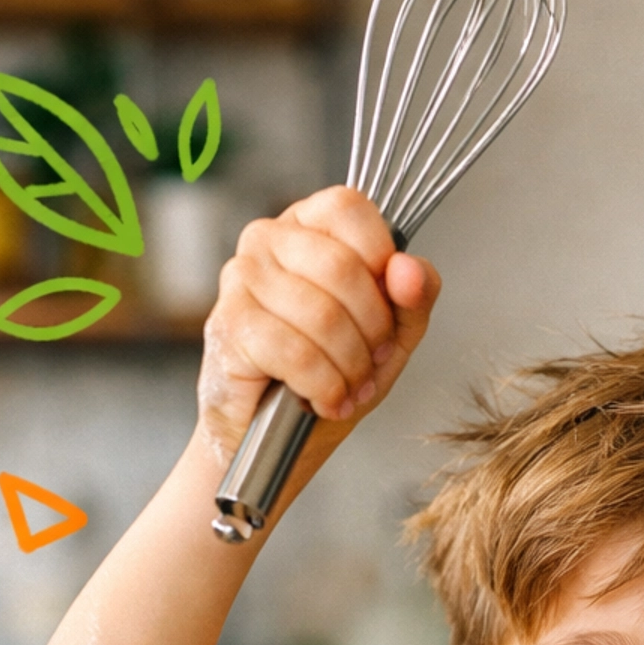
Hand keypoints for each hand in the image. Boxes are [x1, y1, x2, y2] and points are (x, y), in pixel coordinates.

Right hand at [198, 184, 440, 463]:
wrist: (275, 436)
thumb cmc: (329, 374)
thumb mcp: (391, 334)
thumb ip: (414, 296)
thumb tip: (410, 270)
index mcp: (307, 225)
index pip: (348, 207)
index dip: (381, 260)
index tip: (387, 307)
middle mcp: (267, 239)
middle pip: (342, 266)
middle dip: (372, 330)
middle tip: (373, 363)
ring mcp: (241, 279)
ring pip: (322, 315)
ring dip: (351, 367)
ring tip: (350, 388)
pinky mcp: (229, 325)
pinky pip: (296, 353)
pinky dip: (324, 387)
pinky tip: (327, 400)